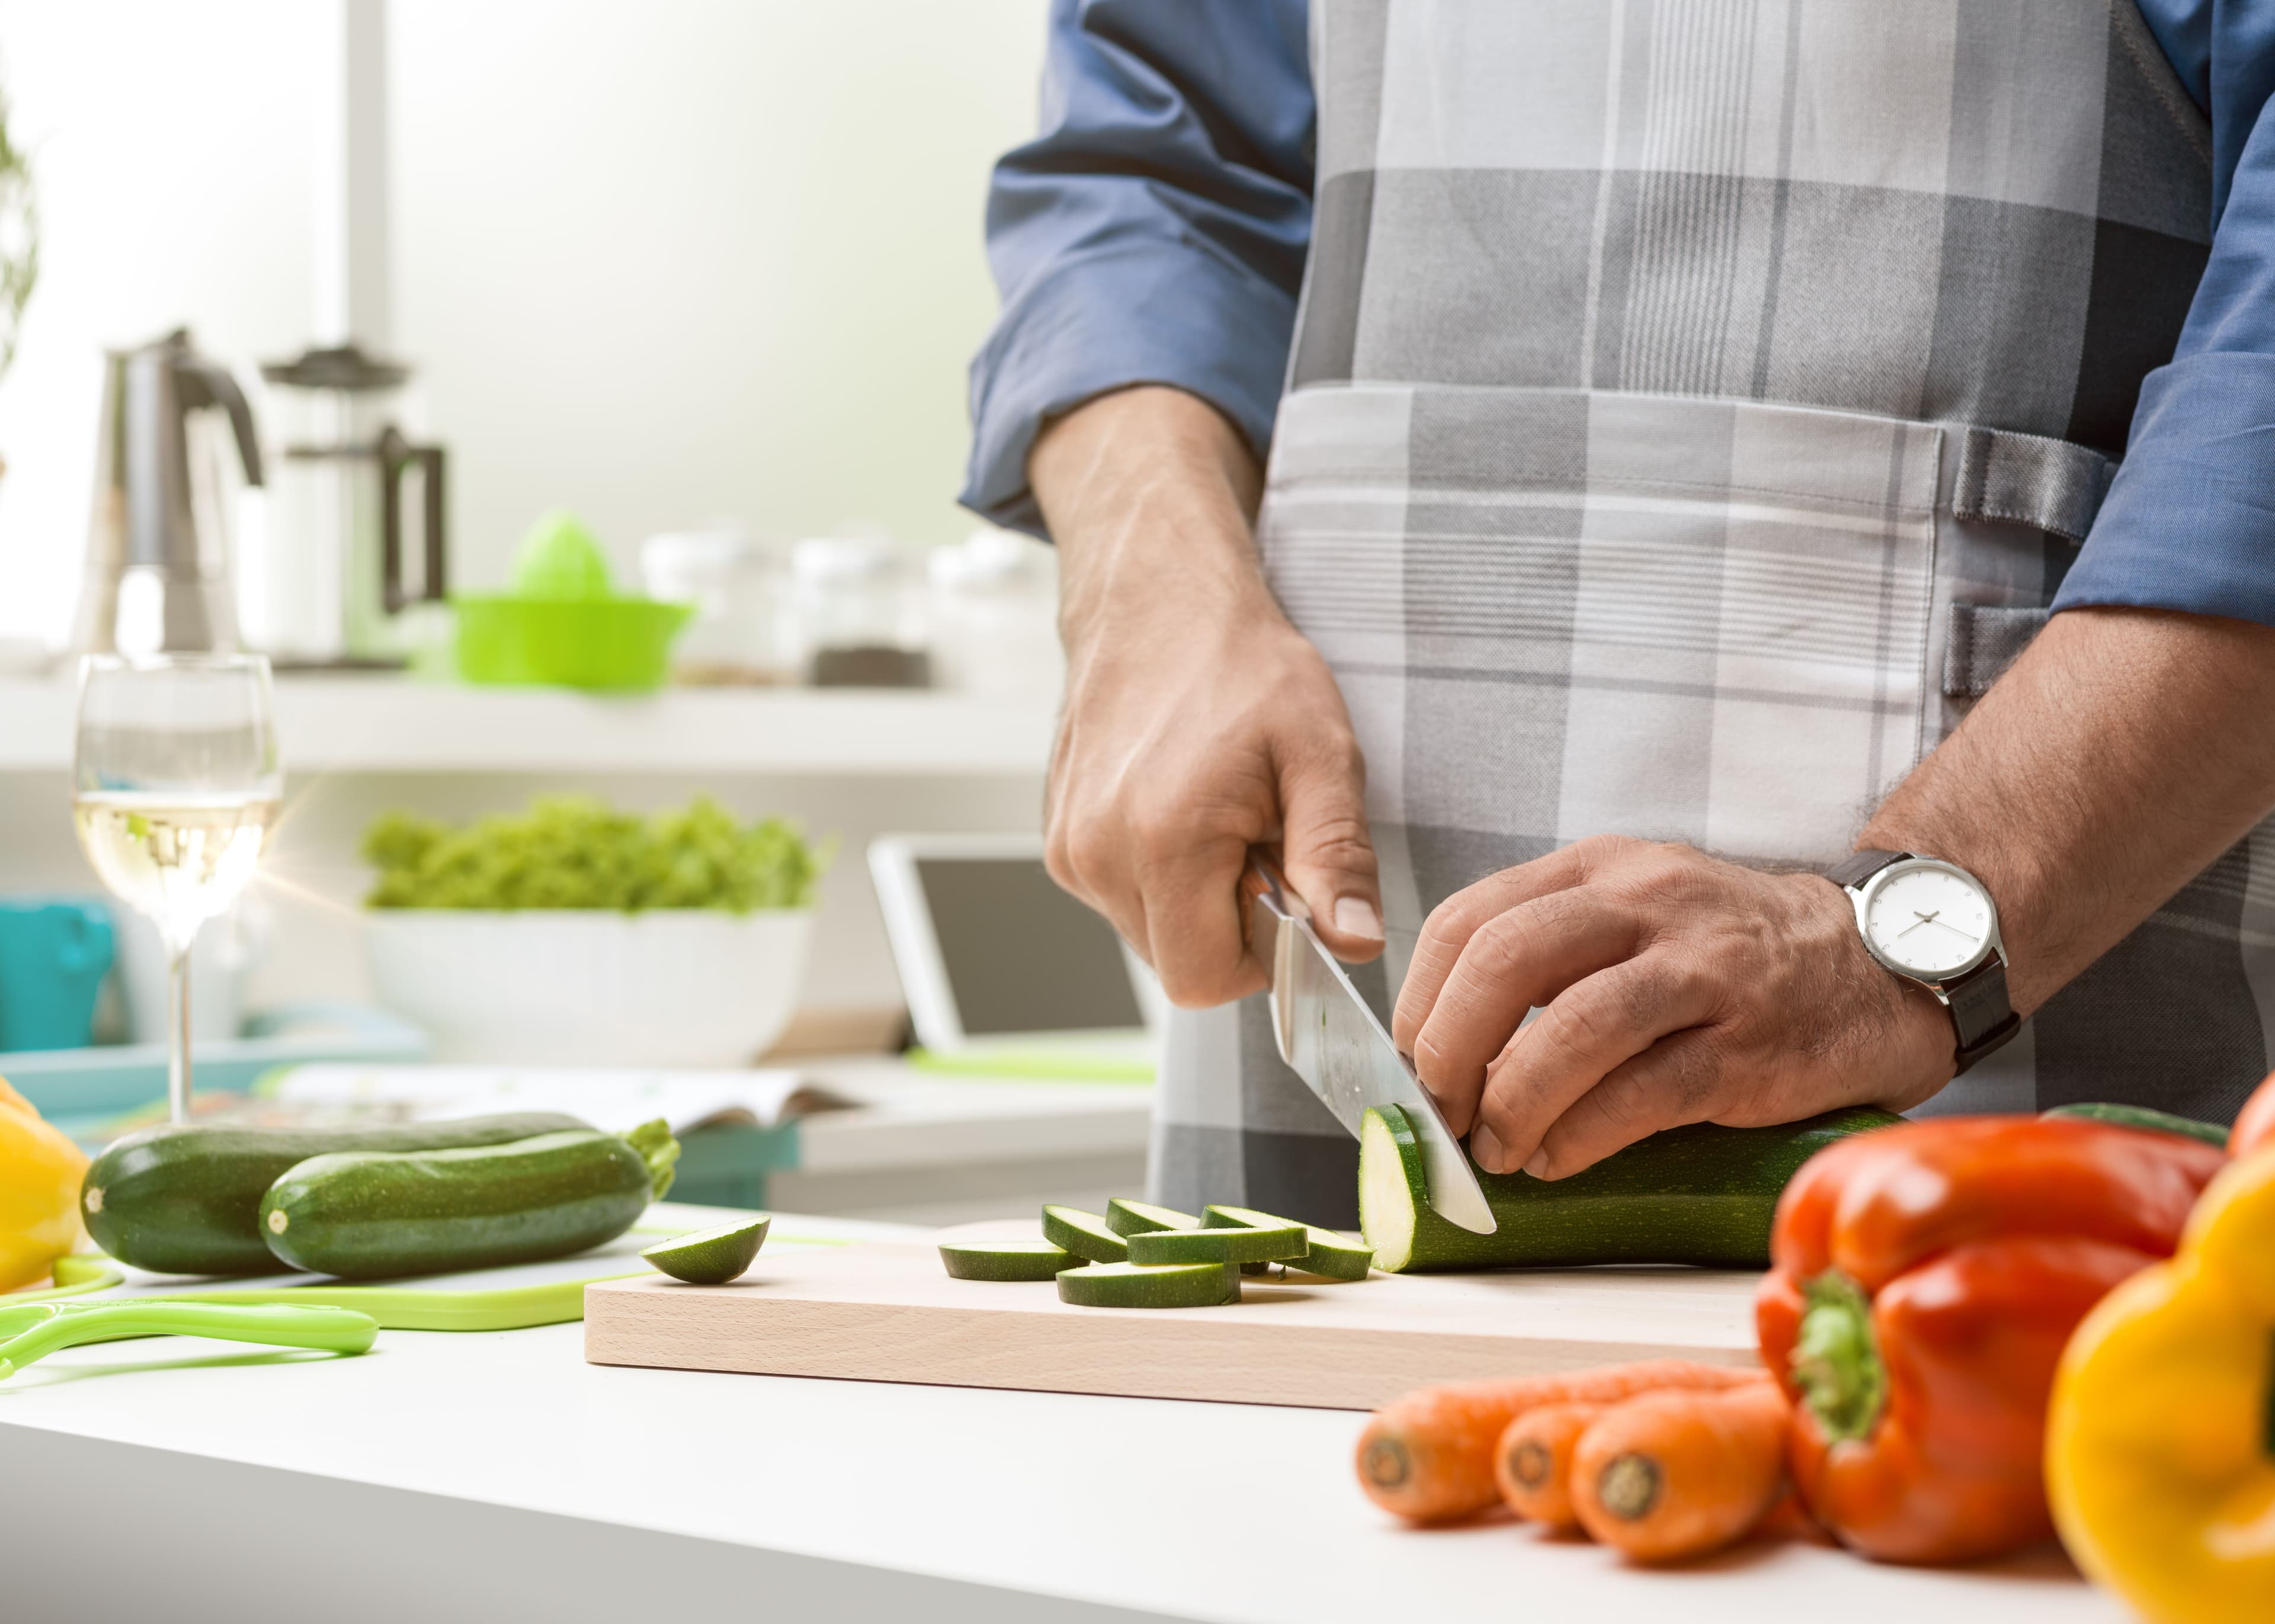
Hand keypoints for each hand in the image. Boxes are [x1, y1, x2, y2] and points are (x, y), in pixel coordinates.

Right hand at [1031, 387, 1384, 1005]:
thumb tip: (1355, 941)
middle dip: (1228, 922)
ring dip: (1195, 897)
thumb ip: (1335, 855)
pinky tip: (1181, 807)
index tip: (1283, 885)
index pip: (1205, 978)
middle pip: (1177, 960)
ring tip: (1219, 815)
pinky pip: (1121, 896)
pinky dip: (1160, 873)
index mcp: (1163, 842)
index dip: (1261, 954)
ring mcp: (1069, 849)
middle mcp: (1096, 854)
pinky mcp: (1059, 840)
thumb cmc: (1243, 669)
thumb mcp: (1319, 753)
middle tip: (1255, 837)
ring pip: (1149, 931)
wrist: (1158, 600)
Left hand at [1389, 835, 1952, 1177]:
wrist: (1884, 962)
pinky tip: (1557, 1158)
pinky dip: (1578, 1137)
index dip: (1421, 1000)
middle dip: (1450, 1050)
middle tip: (1440, 1108)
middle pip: (1504, 961)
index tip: (1409, 1059)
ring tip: (1495, 1148)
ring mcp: (1702, 971)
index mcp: (1600, 868)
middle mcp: (1647, 902)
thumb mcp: (1636, 914)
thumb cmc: (1736, 954)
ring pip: (1568, 1030)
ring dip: (1510, 1105)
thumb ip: (1550, 958)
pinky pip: (1638, 1096)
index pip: (1470, 919)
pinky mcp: (1746, 1048)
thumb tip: (1445, 1050)